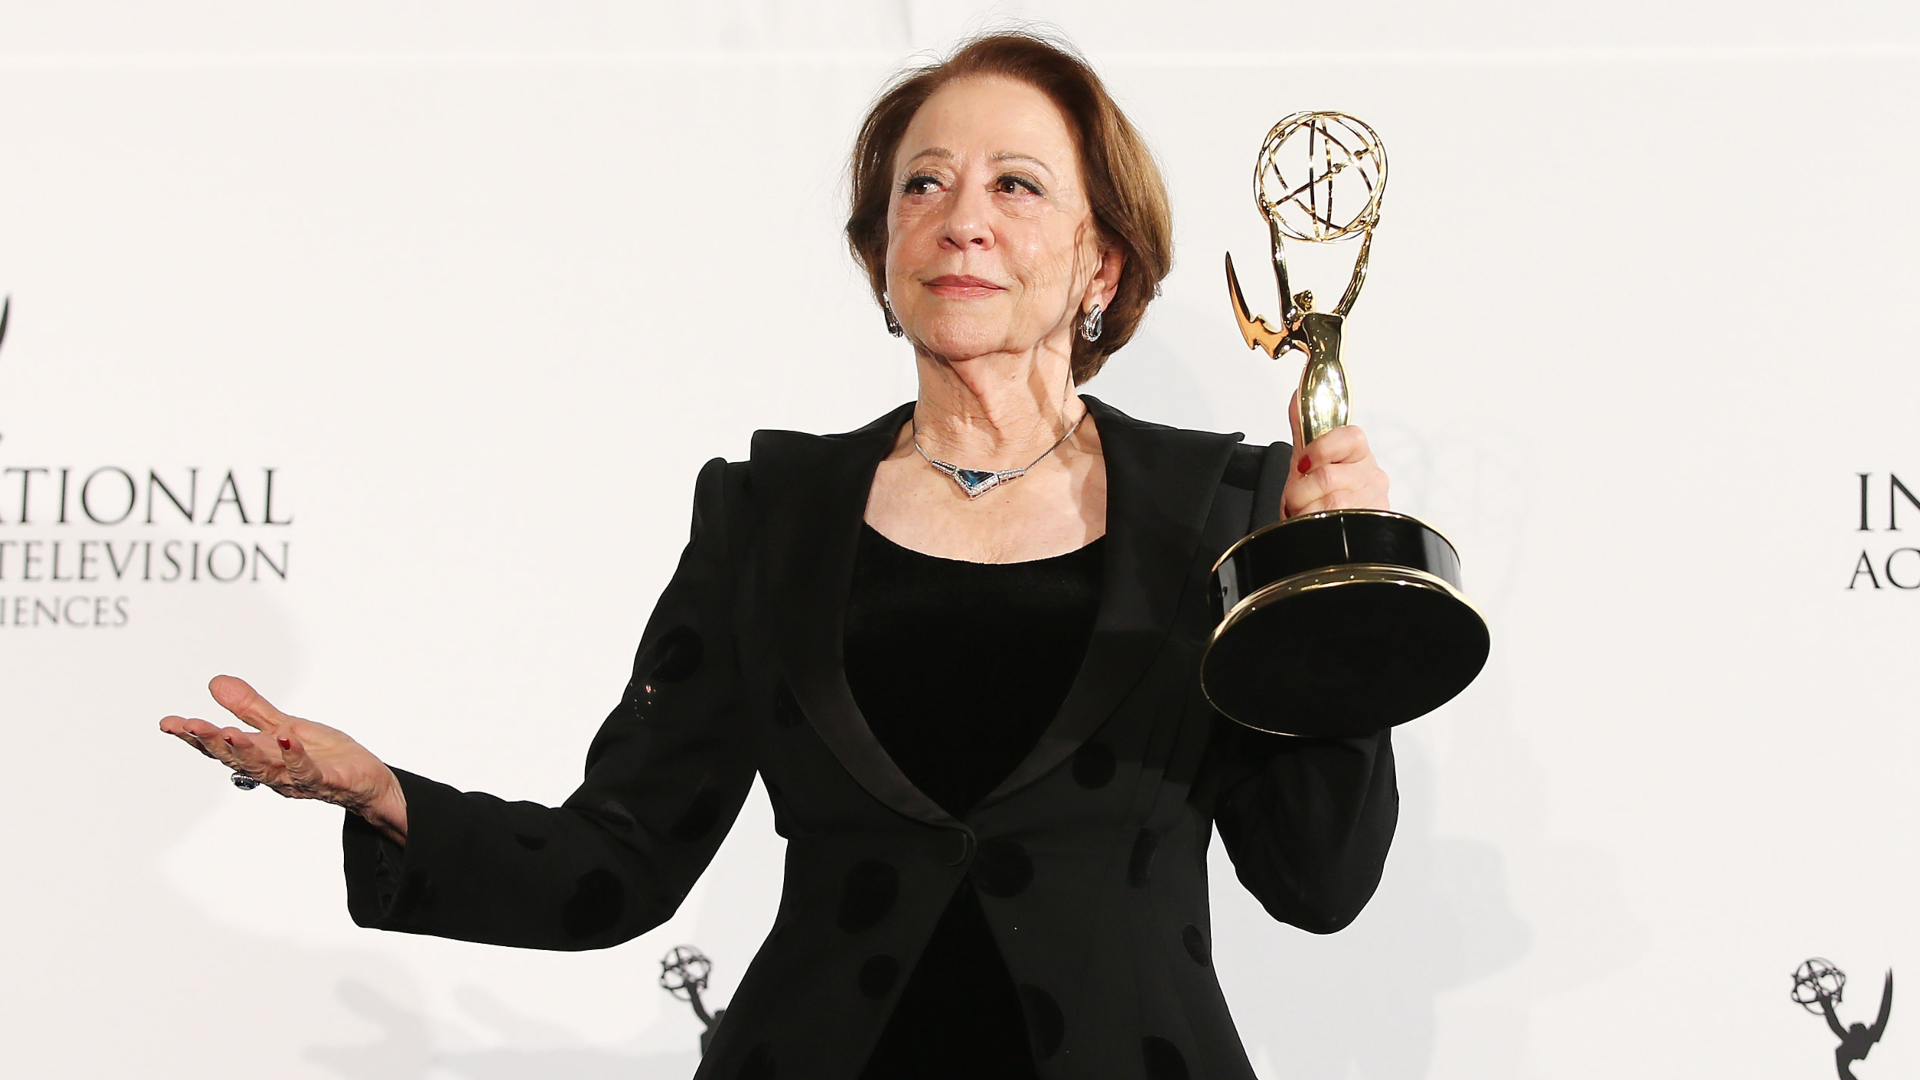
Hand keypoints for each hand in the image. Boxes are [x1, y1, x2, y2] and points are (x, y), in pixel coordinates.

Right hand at [159, 675, 407, 843]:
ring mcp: (297, 779)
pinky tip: (288, 738)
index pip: (221, 748)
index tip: (168, 723)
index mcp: (260, 756)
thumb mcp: (284, 726)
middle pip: (236, 758)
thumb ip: (251, 709)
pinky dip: (296, 756)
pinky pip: (308, 771)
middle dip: (211, 742)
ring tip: (228, 732)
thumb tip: (215, 683)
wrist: (367, 782)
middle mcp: (272, 772)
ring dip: (246, 752)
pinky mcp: (326, 781)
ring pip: (266, 768)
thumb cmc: (325, 756)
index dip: (194, 737)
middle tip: (189, 726)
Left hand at [1282, 390, 1390, 518]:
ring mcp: (1373, 503)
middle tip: (1299, 497)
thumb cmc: (1316, 494)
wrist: (1316, 530)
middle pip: (1328, 476)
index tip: (1303, 464)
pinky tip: (1315, 524)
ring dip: (1306, 512)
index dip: (1320, 450)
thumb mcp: (1305, 460)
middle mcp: (1372, 477)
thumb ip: (1303, 426)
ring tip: (1307, 512)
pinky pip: (1333, 525)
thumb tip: (1299, 394)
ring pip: (1330, 504)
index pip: (1351, 437)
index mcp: (1359, 454)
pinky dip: (1313, 526)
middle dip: (1301, 491)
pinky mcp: (1370, 527)